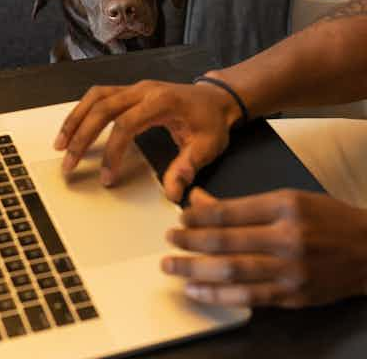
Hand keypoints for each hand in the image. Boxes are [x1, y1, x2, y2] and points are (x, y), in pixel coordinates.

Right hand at [54, 80, 239, 201]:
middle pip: (102, 107)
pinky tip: (72, 129)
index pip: (126, 124)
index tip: (107, 178)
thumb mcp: (208, 147)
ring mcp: (134, 87)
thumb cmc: (211, 121)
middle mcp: (143, 89)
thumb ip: (187, 167)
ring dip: (75, 120)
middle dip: (81, 136)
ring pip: (95, 97)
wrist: (216, 98)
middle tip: (68, 164)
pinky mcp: (129, 91)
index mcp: (161, 101)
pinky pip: (99, 96)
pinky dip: (82, 111)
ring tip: (60, 145)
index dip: (113, 152)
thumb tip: (172, 192)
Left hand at [162, 187, 366, 307]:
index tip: (181, 216)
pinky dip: (218, 294)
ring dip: (195, 269)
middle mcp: (287, 237)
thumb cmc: (327, 218)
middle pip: (226, 241)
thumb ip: (243, 203)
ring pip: (231, 271)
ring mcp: (290, 270)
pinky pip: (247, 297)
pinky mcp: (292, 295)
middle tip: (169, 239)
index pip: (230, 211)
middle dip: (190, 241)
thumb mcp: (288, 198)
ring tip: (172, 266)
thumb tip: (200, 200)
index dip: (199, 215)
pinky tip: (197, 290)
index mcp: (285, 205)